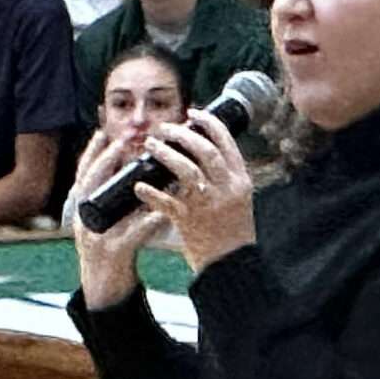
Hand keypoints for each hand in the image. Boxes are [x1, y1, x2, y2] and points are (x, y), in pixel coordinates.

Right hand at [69, 130, 167, 308]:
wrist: (105, 288)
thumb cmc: (112, 250)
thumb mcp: (110, 222)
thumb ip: (119, 201)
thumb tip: (138, 173)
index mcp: (82, 211)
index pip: (82, 176)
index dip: (91, 154)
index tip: (102, 133)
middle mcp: (83, 221)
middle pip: (88, 184)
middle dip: (104, 161)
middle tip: (121, 140)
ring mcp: (96, 237)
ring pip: (107, 205)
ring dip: (126, 186)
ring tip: (142, 171)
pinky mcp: (114, 253)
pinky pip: (133, 234)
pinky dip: (147, 222)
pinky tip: (160, 212)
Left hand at [135, 110, 255, 275]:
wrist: (231, 265)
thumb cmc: (233, 231)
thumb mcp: (238, 198)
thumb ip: (225, 176)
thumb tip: (204, 151)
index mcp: (240, 180)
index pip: (226, 142)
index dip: (208, 123)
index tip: (192, 113)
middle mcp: (226, 188)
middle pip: (204, 150)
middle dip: (182, 134)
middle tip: (164, 128)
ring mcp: (207, 205)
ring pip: (186, 170)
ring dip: (166, 154)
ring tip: (151, 145)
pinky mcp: (189, 222)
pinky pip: (166, 202)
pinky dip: (151, 193)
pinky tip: (139, 186)